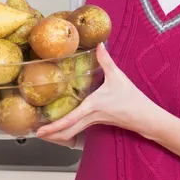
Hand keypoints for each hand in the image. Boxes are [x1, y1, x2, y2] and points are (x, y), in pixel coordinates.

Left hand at [36, 42, 157, 142]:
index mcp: (92, 107)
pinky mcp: (97, 123)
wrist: (144, 116)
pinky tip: (61, 126)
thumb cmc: (131, 98)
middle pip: (66, 133)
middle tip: (36, 134)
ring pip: (71, 134)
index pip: (69, 120)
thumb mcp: (118, 76)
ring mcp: (93, 122)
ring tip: (44, 132)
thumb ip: (106, 60)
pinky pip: (78, 130)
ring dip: (57, 135)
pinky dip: (67, 130)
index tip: (40, 131)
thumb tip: (99, 44)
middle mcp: (90, 117)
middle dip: (51, 135)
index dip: (53, 127)